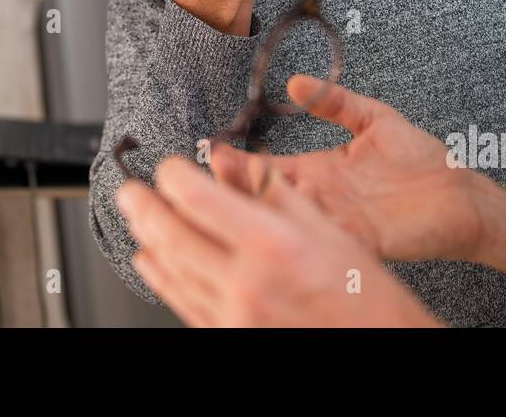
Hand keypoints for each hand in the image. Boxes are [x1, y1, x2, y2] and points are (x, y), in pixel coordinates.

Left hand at [117, 156, 437, 326]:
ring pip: (171, 272)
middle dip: (142, 207)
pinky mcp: (230, 337)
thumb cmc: (363, 293)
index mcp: (272, 245)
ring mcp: (235, 317)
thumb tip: (226, 160)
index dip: (173, 175)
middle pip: (171, 235)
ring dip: (147, 240)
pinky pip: (183, 304)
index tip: (168, 166)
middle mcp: (247, 283)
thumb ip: (270, 190)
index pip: (197, 199)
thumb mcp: (326, 227)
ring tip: (135, 219)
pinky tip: (153, 263)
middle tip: (128, 189)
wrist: (376, 346)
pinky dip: (162, 280)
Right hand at [211, 75, 487, 263]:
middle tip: (214, 172)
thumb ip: (335, 101)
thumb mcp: (373, 118)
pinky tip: (289, 214)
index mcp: (319, 172)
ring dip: (267, 207)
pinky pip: (326, 238)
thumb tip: (296, 81)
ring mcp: (339, 221)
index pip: (268, 168)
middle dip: (239, 186)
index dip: (240, 162)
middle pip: (270, 197)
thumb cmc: (420, 160)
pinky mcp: (362, 240)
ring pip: (291, 219)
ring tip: (242, 190)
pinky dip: (307, 229)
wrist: (460, 194)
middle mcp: (323, 199)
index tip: (214, 152)